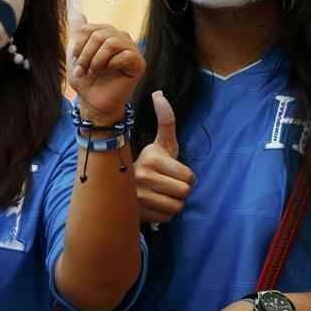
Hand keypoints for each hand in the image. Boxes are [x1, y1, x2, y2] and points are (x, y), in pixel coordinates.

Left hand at [67, 6, 144, 124]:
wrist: (93, 101)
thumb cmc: (86, 80)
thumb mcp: (76, 55)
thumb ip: (78, 34)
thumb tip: (77, 12)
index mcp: (106, 34)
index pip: (89, 28)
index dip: (79, 44)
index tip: (75, 60)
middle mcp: (121, 38)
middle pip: (100, 34)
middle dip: (86, 54)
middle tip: (82, 70)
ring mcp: (132, 50)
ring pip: (111, 42)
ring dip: (96, 60)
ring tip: (92, 72)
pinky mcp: (139, 63)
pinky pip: (125, 55)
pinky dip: (110, 65)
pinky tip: (106, 72)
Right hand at [133, 91, 194, 223]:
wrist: (120, 186)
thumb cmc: (150, 164)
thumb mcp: (160, 144)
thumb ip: (166, 121)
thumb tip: (159, 93)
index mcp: (150, 159)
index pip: (189, 177)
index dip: (186, 176)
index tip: (171, 172)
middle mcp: (141, 177)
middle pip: (185, 192)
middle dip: (180, 191)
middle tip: (167, 185)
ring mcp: (138, 197)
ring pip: (177, 207)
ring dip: (173, 203)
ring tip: (160, 195)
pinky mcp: (137, 213)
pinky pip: (167, 218)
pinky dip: (164, 214)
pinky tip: (154, 205)